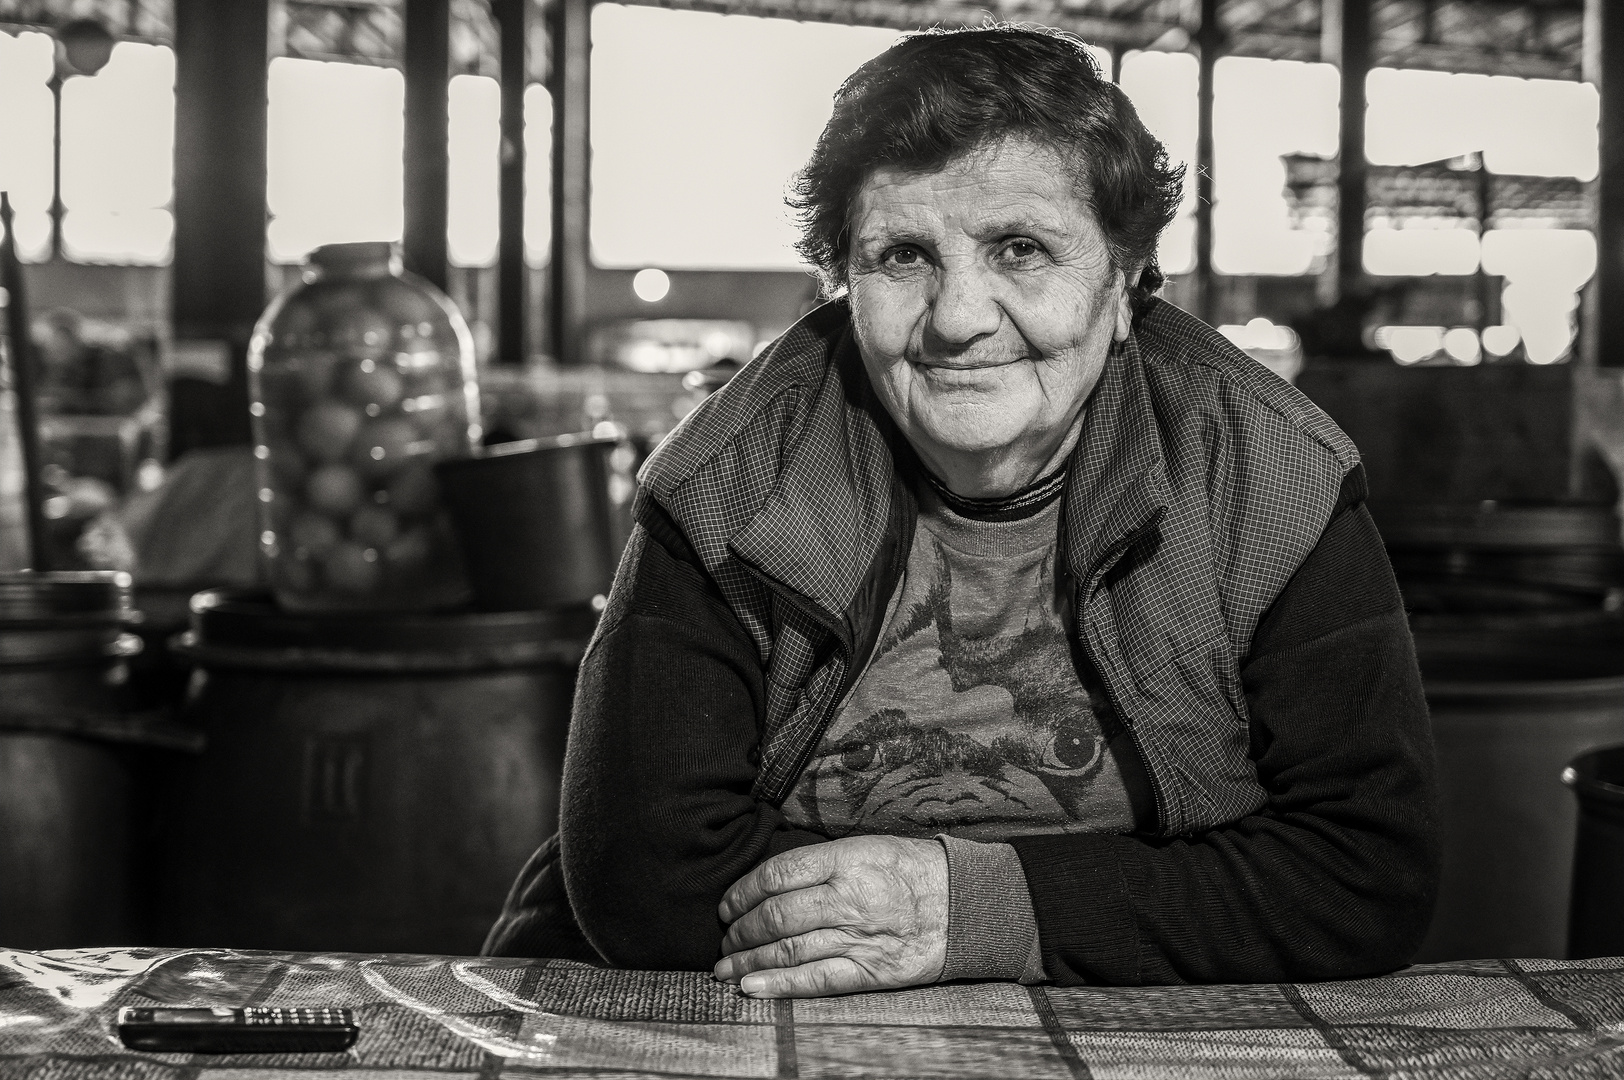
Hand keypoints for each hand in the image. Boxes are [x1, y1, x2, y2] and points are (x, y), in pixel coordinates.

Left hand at [713, 835, 947, 997]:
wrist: (967, 904)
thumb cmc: (914, 871)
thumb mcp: (869, 846)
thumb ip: (823, 863)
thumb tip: (771, 882)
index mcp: (847, 860)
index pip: (778, 874)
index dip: (743, 891)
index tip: (728, 904)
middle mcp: (850, 898)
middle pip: (777, 916)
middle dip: (741, 931)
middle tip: (725, 938)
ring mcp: (860, 938)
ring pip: (789, 950)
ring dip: (749, 961)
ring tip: (726, 967)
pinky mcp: (871, 971)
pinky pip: (817, 980)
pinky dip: (780, 985)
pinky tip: (752, 987)